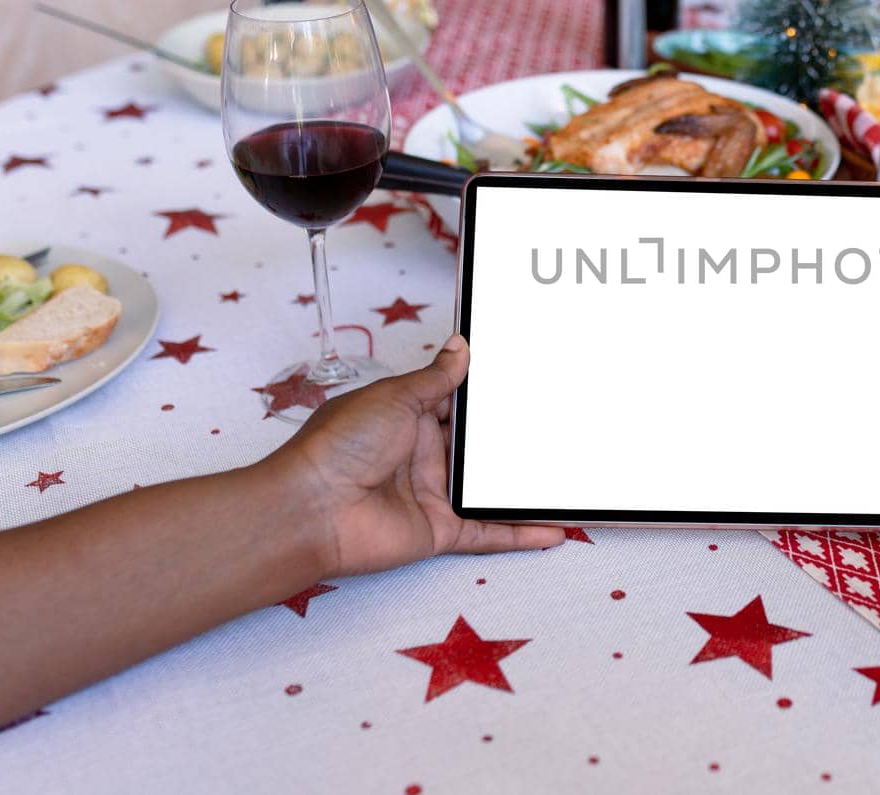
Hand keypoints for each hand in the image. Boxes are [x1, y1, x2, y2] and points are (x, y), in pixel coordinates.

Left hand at [267, 335, 565, 576]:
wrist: (311, 509)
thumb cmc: (340, 445)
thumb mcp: (393, 396)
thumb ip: (436, 378)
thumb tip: (460, 346)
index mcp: (408, 418)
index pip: (456, 403)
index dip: (487, 396)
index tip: (527, 382)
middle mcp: (423, 455)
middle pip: (478, 447)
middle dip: (515, 438)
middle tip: (562, 423)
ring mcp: (433, 494)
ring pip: (489, 489)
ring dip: (522, 485)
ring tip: (567, 475)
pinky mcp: (440, 530)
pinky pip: (488, 531)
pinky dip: (520, 533)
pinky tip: (554, 530)